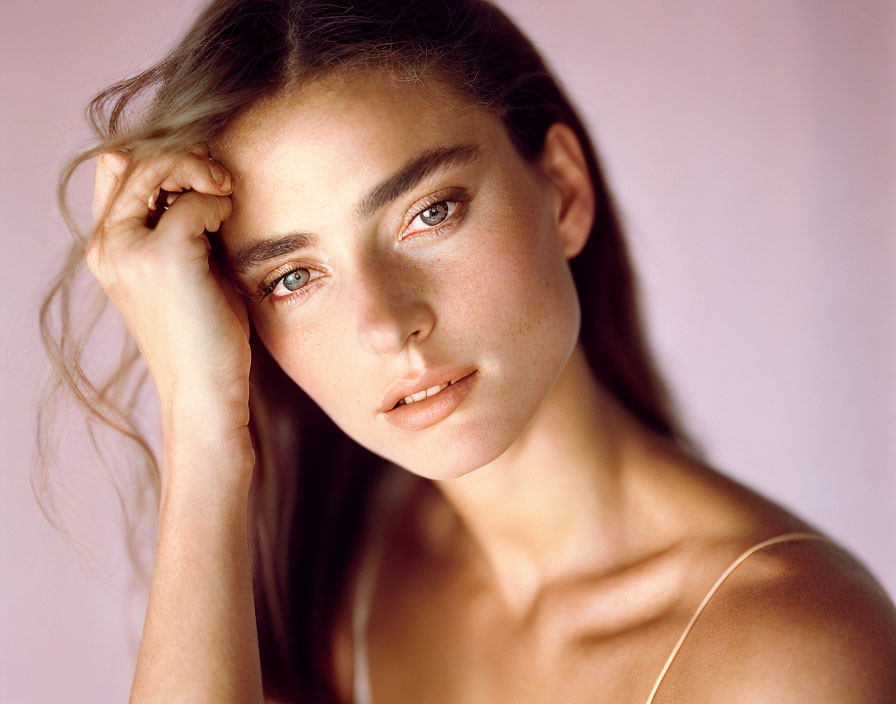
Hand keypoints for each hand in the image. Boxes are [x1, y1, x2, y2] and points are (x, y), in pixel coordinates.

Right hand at [87, 146, 252, 483]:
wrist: (206, 391)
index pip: (115, 171)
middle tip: (222, 181)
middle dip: (184, 159)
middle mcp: (107, 247)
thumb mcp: (188, 271)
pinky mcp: (162, 257)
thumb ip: (182, 226)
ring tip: (226, 194)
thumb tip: (195, 176)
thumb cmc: (205, 335)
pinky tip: (229, 222)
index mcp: (107, 250)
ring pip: (155, 169)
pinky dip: (217, 203)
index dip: (159, 160)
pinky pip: (192, 201)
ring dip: (199, 171)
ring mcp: (129, 251)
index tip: (201, 177)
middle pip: (133, 162)